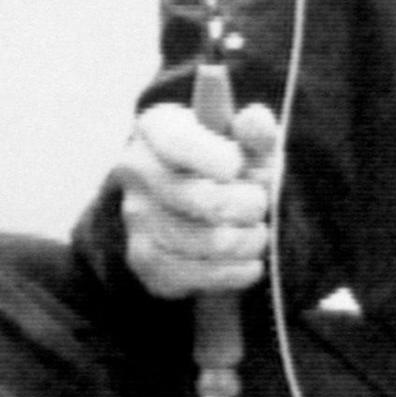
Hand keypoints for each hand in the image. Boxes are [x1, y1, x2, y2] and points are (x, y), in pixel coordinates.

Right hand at [117, 98, 281, 299]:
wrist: (204, 206)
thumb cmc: (229, 162)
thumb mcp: (246, 140)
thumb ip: (256, 132)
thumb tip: (255, 120)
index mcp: (158, 127)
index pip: (180, 144)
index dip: (215, 159)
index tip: (237, 166)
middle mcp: (137, 169)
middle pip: (201, 199)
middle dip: (248, 205)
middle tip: (259, 203)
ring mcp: (136, 217)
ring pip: (202, 242)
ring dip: (247, 241)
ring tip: (257, 233)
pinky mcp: (144, 260)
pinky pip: (192, 276)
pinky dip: (232, 273)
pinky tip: (249, 264)